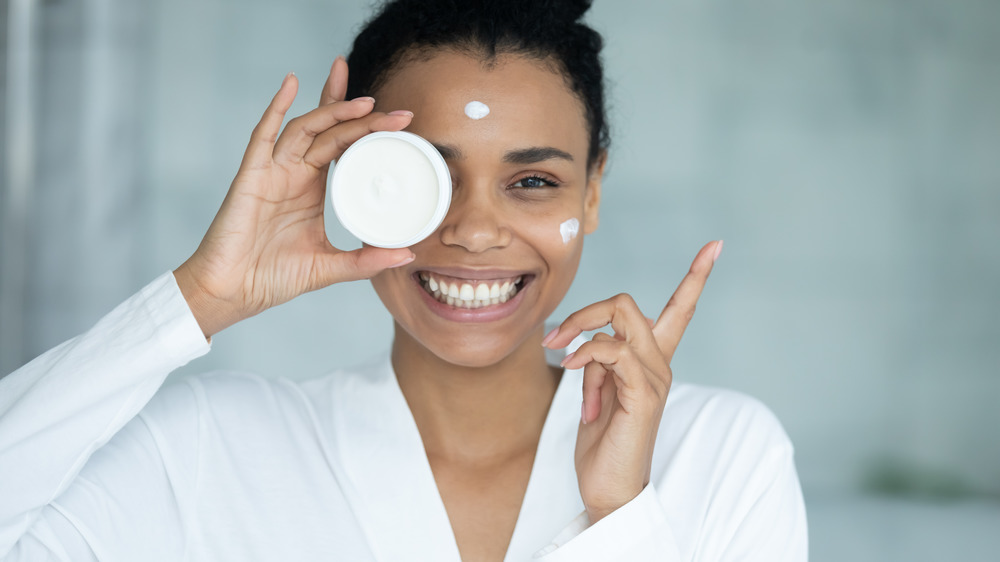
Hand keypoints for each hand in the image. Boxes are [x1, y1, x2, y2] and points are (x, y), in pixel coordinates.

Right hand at [174, 60, 415, 336]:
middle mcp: (295, 172)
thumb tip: (407, 254)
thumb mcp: (330, 267)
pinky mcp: (250, 175)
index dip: (369, 130)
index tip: (402, 125)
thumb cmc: (273, 277)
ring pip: (306, 129)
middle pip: (330, 130)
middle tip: (397, 112)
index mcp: (314, 187)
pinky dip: (276, 108)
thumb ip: (367, 260)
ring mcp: (272, 171)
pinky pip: (263, 135)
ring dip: (333, 110)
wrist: (233, 292)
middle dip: (360, 116)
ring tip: (365, 103)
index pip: (345, 146)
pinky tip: (291, 84)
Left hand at [542, 240, 722, 521]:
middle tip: (556, 338)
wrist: (609, 489)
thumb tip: (585, 340)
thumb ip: (599, 361)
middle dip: (586, 310)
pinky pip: (614, 350)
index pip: (680, 311)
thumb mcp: (597, 392)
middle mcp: (660, 366)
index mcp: (652, 363)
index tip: (715, 246)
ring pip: (620, 320)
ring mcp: (655, 379)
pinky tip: (572, 369)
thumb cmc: (603, 443)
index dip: (697, 277)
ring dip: (579, 333)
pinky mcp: (643, 395)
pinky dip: (587, 354)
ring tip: (563, 362)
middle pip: (628, 304)